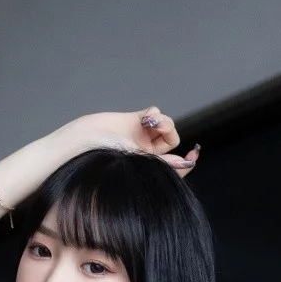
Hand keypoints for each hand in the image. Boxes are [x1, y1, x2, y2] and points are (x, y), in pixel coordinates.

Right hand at [73, 107, 199, 176]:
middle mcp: (145, 153)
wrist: (86, 140)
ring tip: (152, 123)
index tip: (193, 155)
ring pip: (166, 126)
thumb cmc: (107, 158)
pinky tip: (146, 118)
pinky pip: (156, 113)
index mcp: (147, 168)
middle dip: (170, 134)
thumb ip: (165, 164)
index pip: (173, 165)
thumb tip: (188, 165)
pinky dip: (155, 114)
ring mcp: (141, 136)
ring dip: (164, 122)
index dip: (185, 161)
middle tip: (161, 129)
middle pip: (171, 141)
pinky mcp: (136, 120)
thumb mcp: (140, 163)